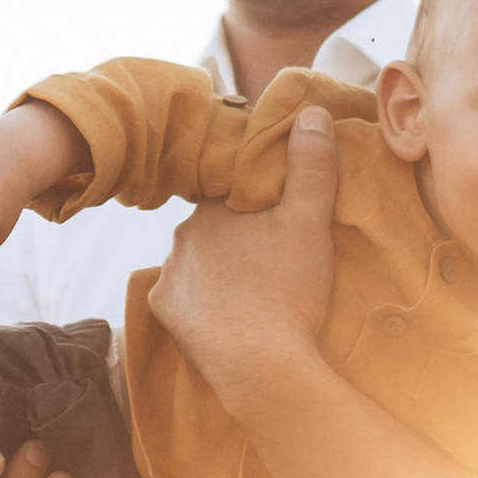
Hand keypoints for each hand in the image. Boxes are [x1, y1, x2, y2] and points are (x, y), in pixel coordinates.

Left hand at [147, 102, 338, 418]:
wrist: (260, 364)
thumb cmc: (288, 289)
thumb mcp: (309, 221)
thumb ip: (311, 165)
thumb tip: (311, 112)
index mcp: (212, 207)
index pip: (231, 192)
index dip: (255, 203)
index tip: (277, 220)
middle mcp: (181, 235)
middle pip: (213, 228)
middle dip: (236, 237)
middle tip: (272, 258)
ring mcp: (169, 276)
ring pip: (197, 262)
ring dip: (218, 271)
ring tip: (254, 291)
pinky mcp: (165, 314)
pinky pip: (183, 299)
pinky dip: (202, 304)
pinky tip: (227, 314)